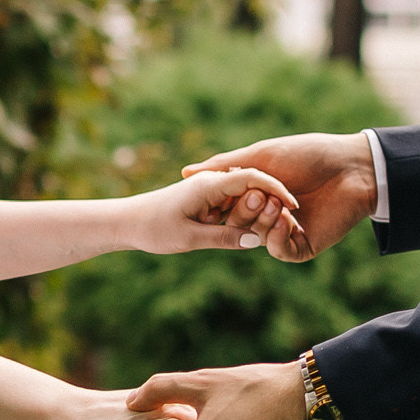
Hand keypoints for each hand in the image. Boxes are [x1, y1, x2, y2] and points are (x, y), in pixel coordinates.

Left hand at [132, 166, 307, 259]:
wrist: (125, 222)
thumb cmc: (153, 228)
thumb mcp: (190, 238)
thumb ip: (224, 238)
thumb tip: (256, 241)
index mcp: (209, 185)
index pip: (252, 178)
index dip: (276, 191)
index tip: (294, 207)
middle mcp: (211, 183)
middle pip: (251, 186)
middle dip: (271, 203)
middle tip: (287, 223)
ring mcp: (208, 191)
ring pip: (243, 196)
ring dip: (258, 211)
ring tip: (275, 227)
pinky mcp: (204, 200)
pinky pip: (232, 204)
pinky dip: (244, 215)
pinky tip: (252, 230)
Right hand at [177, 132, 376, 261]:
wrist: (350, 167)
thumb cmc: (307, 154)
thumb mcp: (259, 156)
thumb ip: (223, 166)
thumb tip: (185, 173)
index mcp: (257, 195)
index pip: (227, 209)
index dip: (219, 206)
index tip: (214, 200)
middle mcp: (269, 215)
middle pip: (239, 226)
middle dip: (243, 213)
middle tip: (257, 198)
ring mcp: (287, 232)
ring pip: (258, 239)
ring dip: (262, 223)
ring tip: (277, 205)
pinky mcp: (304, 245)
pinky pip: (280, 251)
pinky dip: (277, 238)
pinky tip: (286, 221)